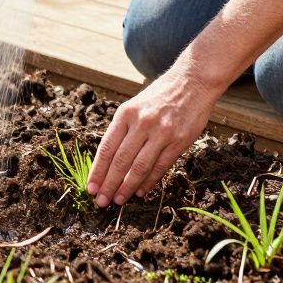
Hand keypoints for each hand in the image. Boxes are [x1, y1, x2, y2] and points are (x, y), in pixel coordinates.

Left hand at [87, 72, 216, 206]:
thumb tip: (108, 161)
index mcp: (126, 113)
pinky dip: (149, 182)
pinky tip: (140, 191)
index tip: (90, 187)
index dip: (97, 171)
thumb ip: (123, 130)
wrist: (193, 81)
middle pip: (120, 161)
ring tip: (118, 200)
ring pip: (139, 167)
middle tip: (101, 201)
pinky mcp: (179, 141)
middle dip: (108, 184)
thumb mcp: (134, 105)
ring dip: (127, 187)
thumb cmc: (160, 95)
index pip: (106, 148)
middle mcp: (141, 123)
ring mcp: (161, 133)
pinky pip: (160, 167)